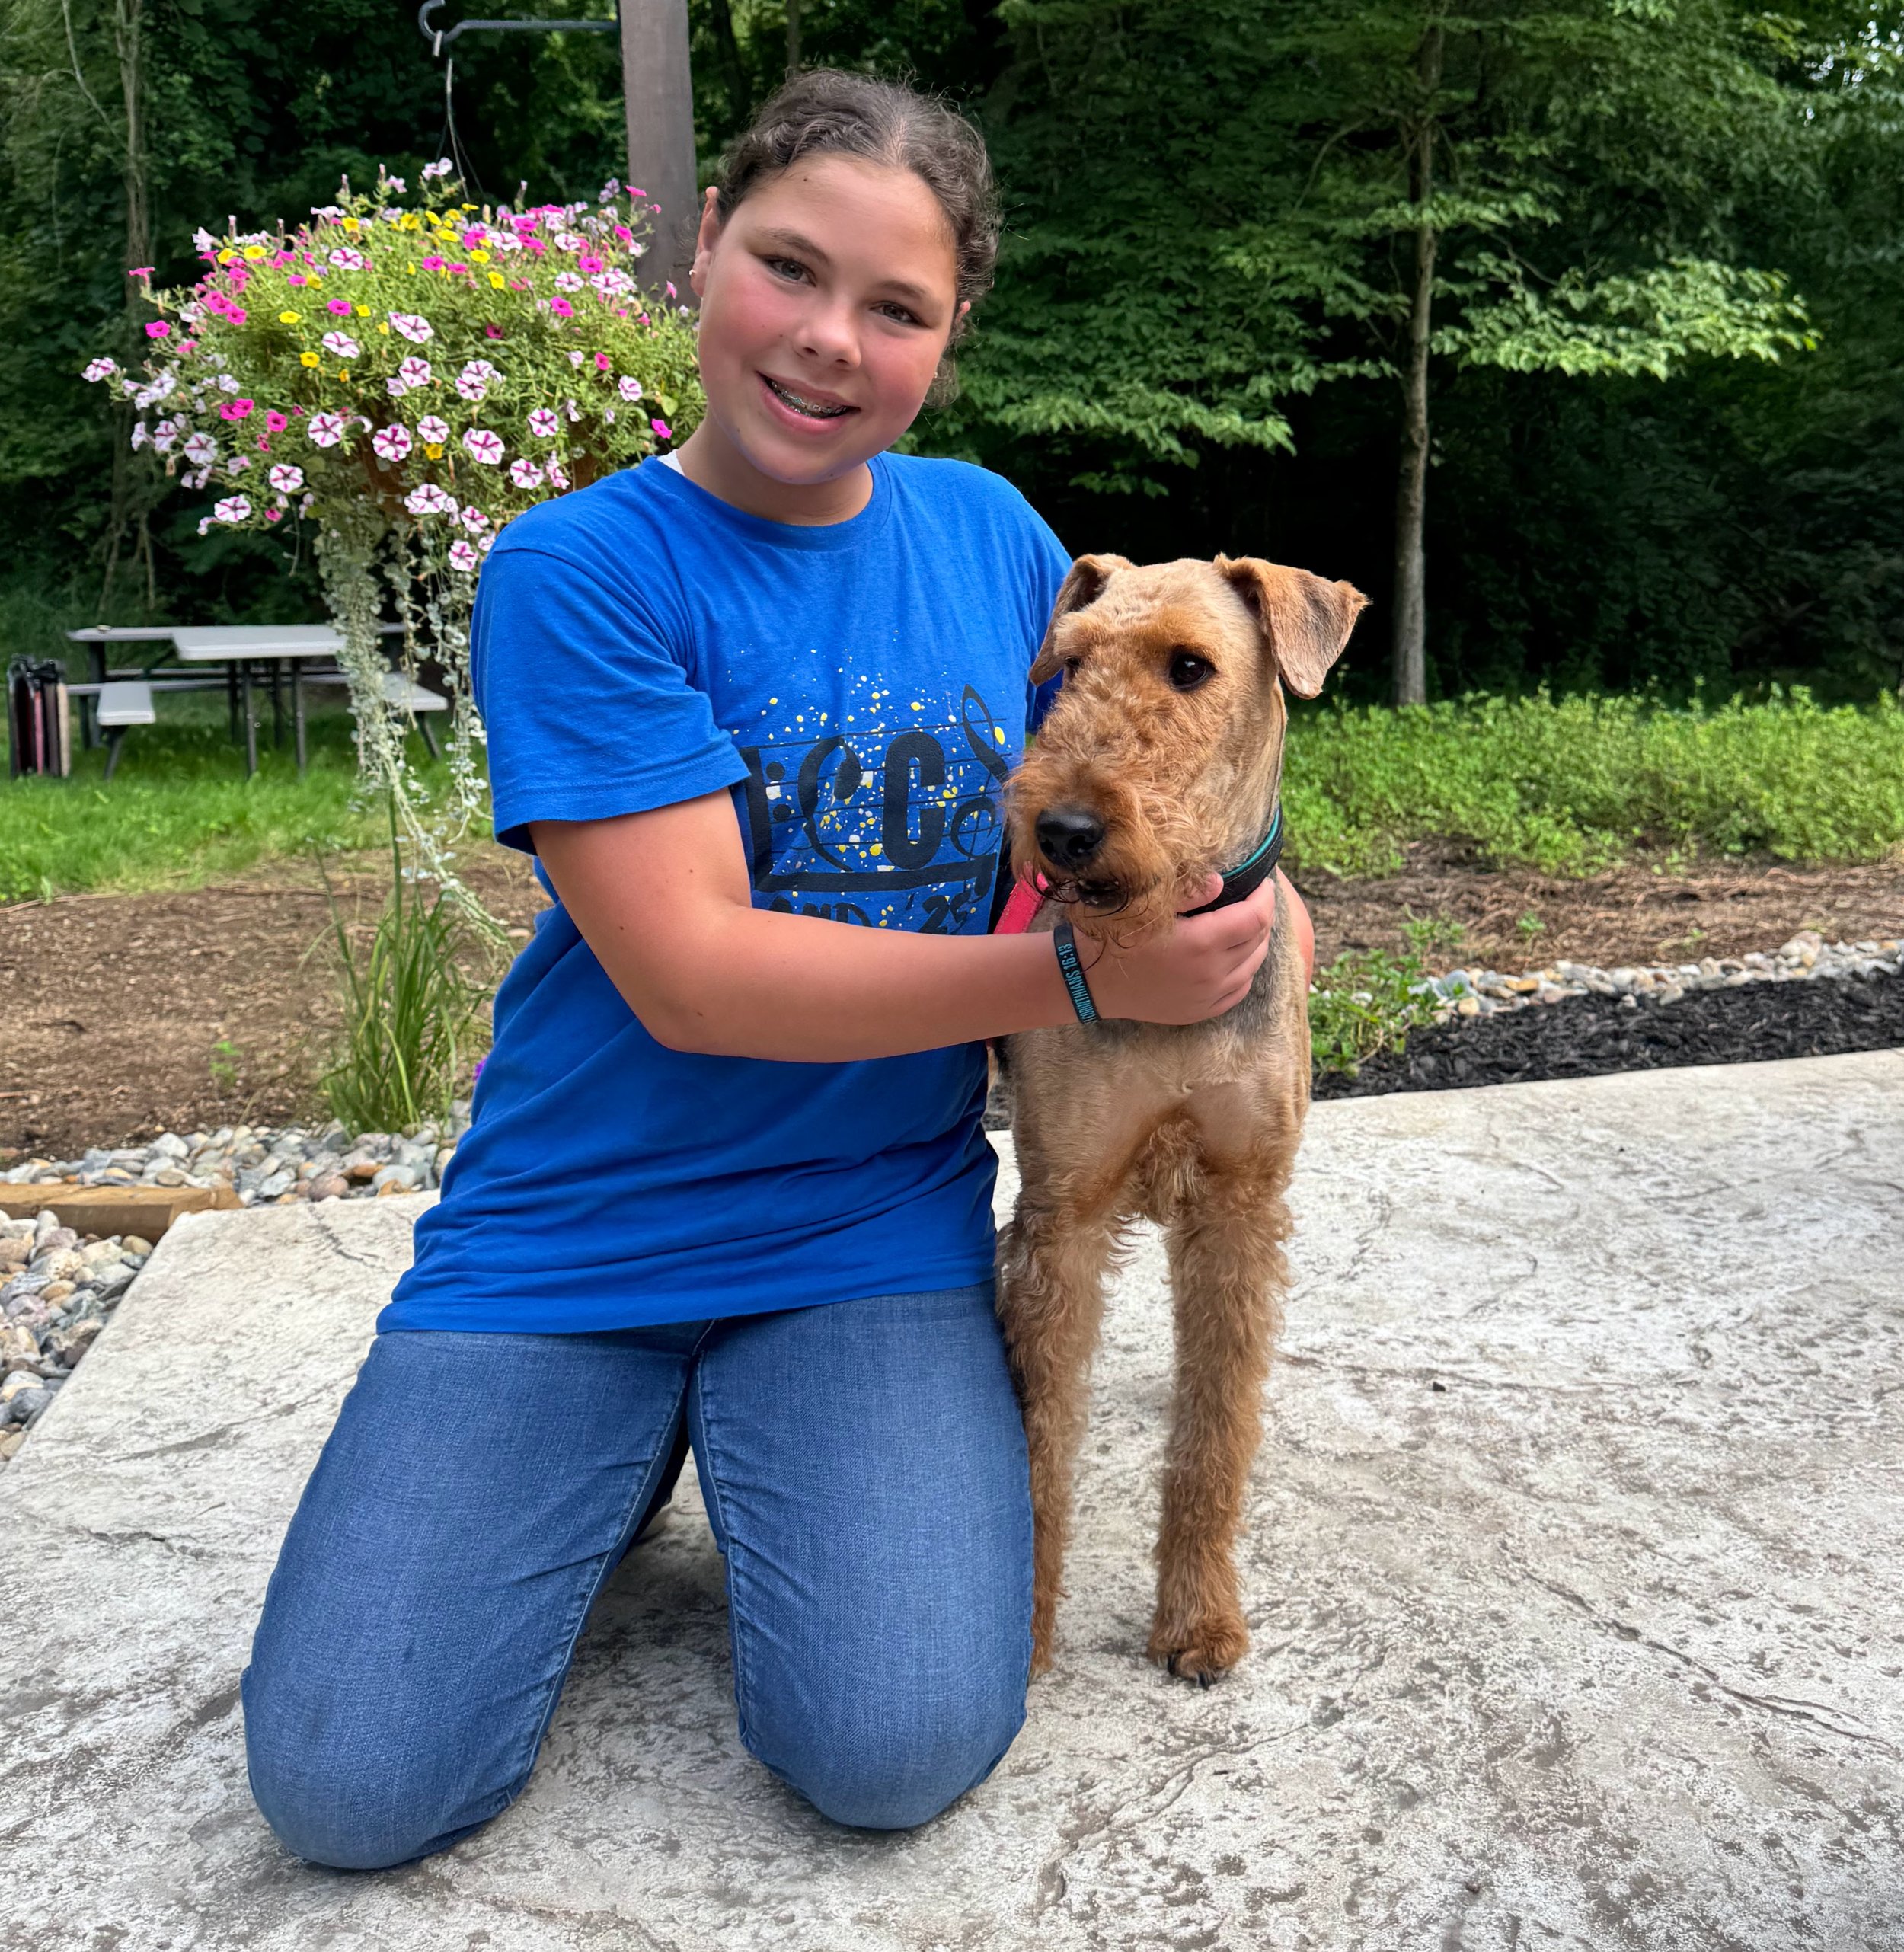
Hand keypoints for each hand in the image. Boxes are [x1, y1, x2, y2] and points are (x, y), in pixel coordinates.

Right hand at [1082, 873, 1277, 1024]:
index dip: (1264, 897)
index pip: (1255, 917)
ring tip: (1246, 925)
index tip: (1262, 884)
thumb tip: (1221, 882)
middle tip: (1253, 900)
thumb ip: (1190, 892)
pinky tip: (1235, 957)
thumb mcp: (1147, 904)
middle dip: (1261, 916)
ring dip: (1256, 943)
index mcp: (1202, 942)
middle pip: (1258, 940)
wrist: (1090, 982)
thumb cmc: (1115, 936)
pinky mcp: (1200, 1011)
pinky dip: (1245, 970)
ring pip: (1253, 966)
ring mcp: (1208, 996)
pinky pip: (1239, 989)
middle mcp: (1212, 973)